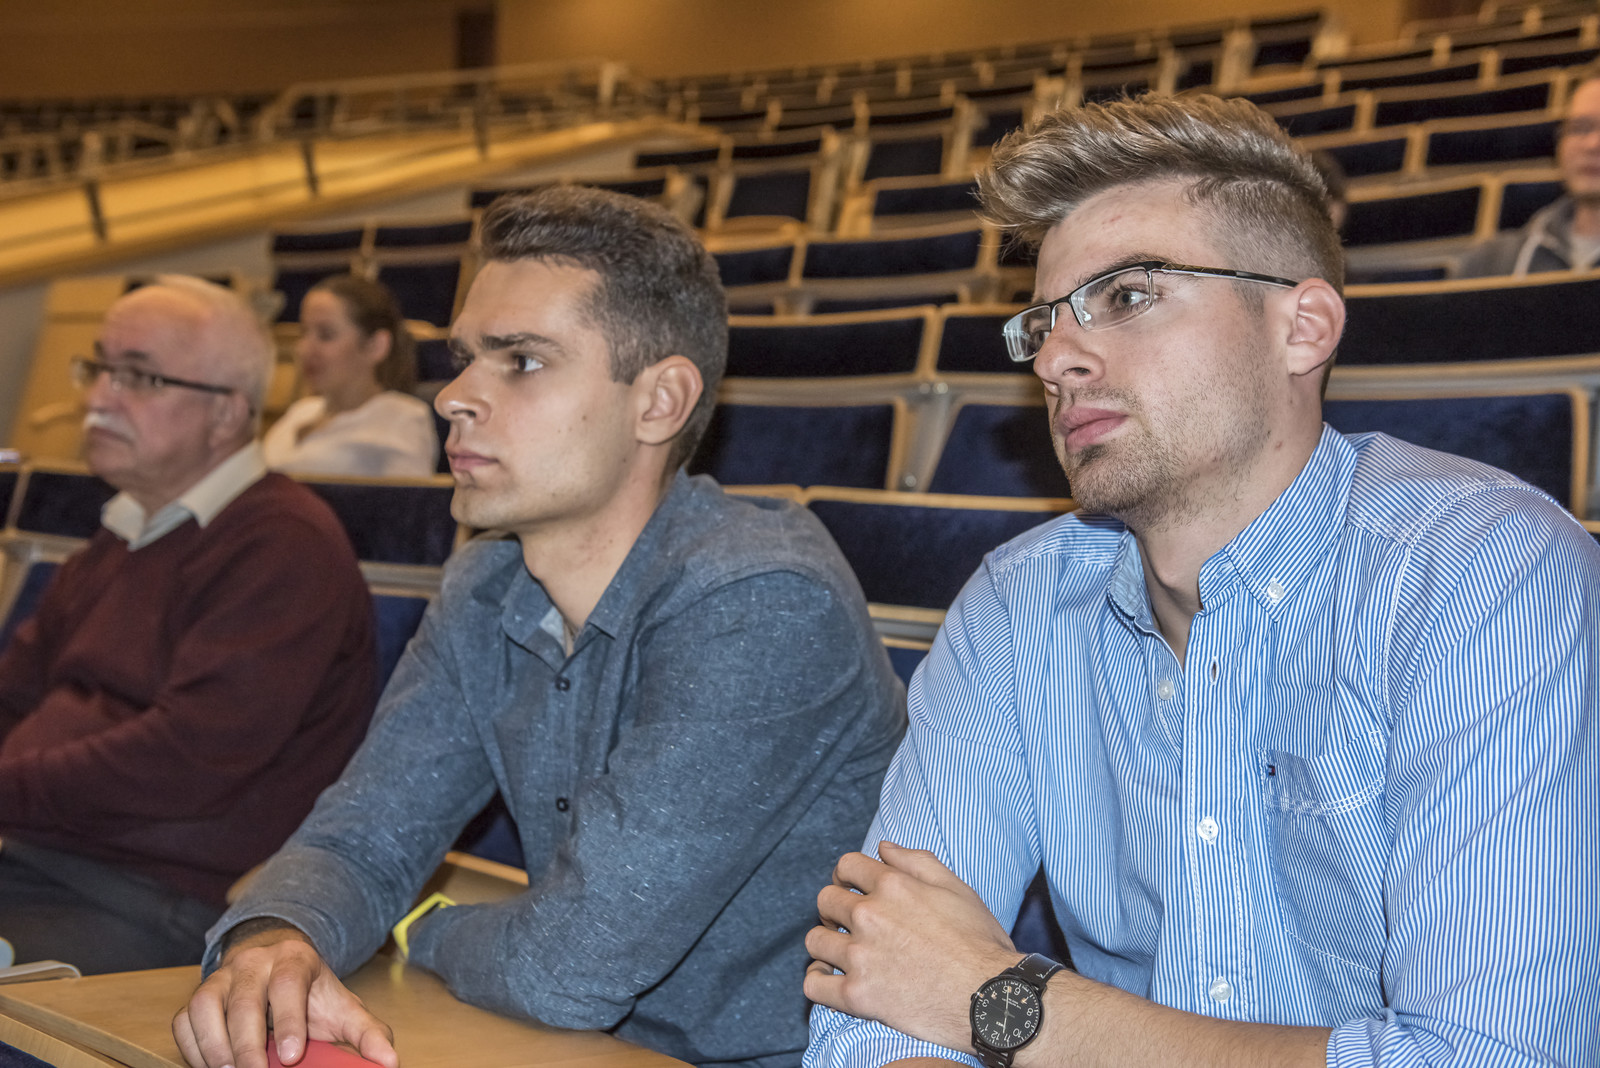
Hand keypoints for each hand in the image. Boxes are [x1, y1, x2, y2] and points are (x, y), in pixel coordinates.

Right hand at [172, 923, 397, 1067]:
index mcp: (294, 960)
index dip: (288, 1020)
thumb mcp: (344, 1008)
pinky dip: (193, 1048)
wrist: (277, 965)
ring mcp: (221, 978)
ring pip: (205, 1007)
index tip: (290, 1057)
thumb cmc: (312, 994)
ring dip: (214, 1047)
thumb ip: (368, 1034)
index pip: (287, 984)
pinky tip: (211, 1065)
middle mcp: (253, 963)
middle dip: (247, 1044)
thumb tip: (390, 1061)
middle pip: (243, 1001)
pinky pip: (184, 1020)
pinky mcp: (198, 996)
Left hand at [804, 841, 1020, 1051]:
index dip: (846, 875)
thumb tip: (883, 847)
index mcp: (893, 886)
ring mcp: (860, 957)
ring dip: (825, 943)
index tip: (851, 888)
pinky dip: (817, 980)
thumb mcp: (957, 889)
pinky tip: (829, 979)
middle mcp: (870, 916)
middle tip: (847, 923)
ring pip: (815, 941)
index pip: (846, 866)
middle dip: (834, 909)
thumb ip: (917, 861)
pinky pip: (814, 985)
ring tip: (839, 952)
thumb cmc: (980, 943)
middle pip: (825, 901)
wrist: (991, 999)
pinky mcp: (857, 996)